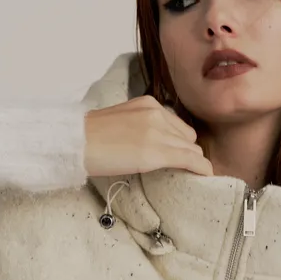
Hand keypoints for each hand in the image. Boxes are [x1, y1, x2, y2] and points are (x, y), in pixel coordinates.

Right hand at [83, 95, 212, 178]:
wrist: (73, 143)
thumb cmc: (89, 137)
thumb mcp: (121, 120)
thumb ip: (141, 125)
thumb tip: (153, 144)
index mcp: (148, 103)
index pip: (178, 125)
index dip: (179, 143)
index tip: (177, 155)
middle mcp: (157, 114)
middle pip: (188, 138)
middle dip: (186, 153)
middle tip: (180, 168)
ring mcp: (158, 132)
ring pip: (191, 150)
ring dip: (192, 163)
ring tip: (190, 175)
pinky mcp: (157, 153)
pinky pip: (191, 160)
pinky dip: (202, 169)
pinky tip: (206, 176)